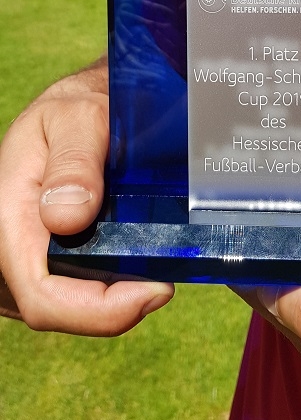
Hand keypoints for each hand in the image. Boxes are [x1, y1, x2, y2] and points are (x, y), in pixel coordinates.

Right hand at [0, 59, 172, 333]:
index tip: (155, 290)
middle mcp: (8, 245)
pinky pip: (72, 291)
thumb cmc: (72, 109)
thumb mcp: (77, 118)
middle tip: (165, 276)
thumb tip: (67, 217)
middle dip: (112, 306)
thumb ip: (74, 162)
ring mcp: (24, 258)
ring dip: (111, 297)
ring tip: (153, 265)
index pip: (41, 295)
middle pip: (58, 308)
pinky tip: (135, 262)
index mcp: (7, 216)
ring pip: (67, 305)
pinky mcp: (44, 261)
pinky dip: (106, 286)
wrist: (73, 109)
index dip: (97, 310)